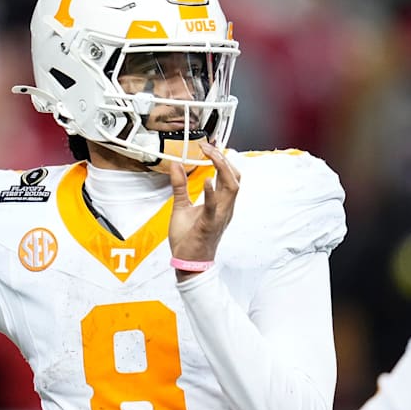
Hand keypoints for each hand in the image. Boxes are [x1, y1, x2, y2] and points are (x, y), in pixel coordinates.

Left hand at [168, 142, 239, 279]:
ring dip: (222, 169)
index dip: (223, 159)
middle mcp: (224, 208)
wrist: (188, 263)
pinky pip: (215, 207)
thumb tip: (175, 165)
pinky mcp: (209, 224)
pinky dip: (212, 193)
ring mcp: (219, 216)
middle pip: (235, 178)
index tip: (209, 146)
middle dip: (223, 159)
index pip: (229, 176)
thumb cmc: (188, 239)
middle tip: (209, 147)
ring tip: (210, 156)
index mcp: (220, 203)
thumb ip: (180, 186)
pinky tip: (208, 180)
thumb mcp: (181, 206)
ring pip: (231, 188)